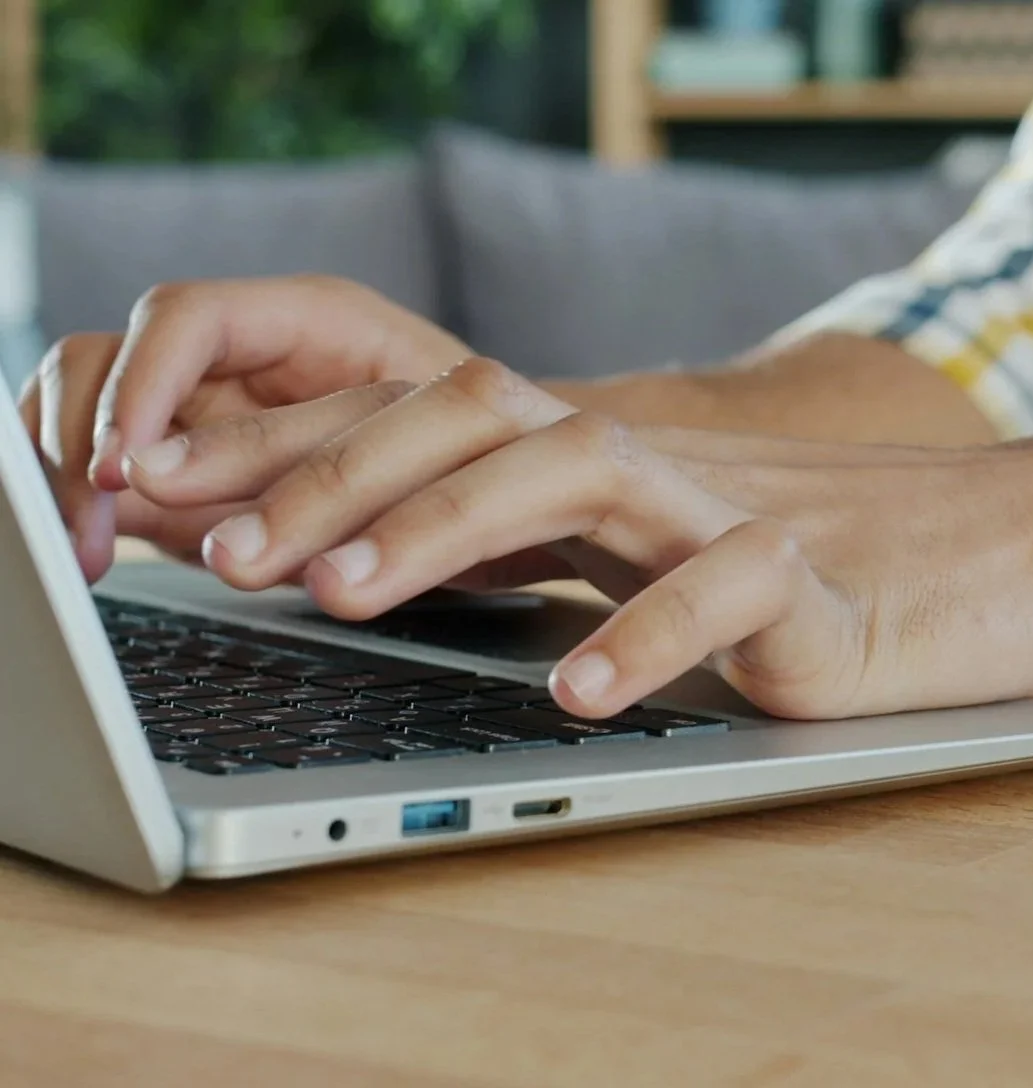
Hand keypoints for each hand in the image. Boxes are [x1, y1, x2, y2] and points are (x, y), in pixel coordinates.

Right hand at [18, 275, 469, 580]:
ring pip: (94, 401)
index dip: (140, 386)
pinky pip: (112, 457)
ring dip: (69, 470)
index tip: (124, 466)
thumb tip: (223, 496)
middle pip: (115, 357)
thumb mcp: (421, 454)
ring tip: (86, 547)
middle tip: (89, 523)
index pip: (188, 320)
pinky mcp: (199, 459)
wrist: (496, 476)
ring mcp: (217, 401)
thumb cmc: (473, 449)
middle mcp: (250, 352)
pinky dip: (82, 495)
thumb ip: (330, 467)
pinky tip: (90, 543)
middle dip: (83, 437)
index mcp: (312, 321)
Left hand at [121, 356, 1032, 719]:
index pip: (402, 419)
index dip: (281, 450)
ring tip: (354, 591)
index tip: (164, 493)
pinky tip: (577, 690)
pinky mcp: (795, 571)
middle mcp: (620, 454)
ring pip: (574, 470)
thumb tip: (311, 556)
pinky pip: (721, 584)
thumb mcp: (578, 543)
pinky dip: (646, 631)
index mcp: (554, 447)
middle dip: (334, 480)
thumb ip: (471, 538)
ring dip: (451, 524)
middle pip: (465, 420)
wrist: (916, 562)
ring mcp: (707, 501)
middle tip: (230, 554)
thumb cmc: (720, 558)